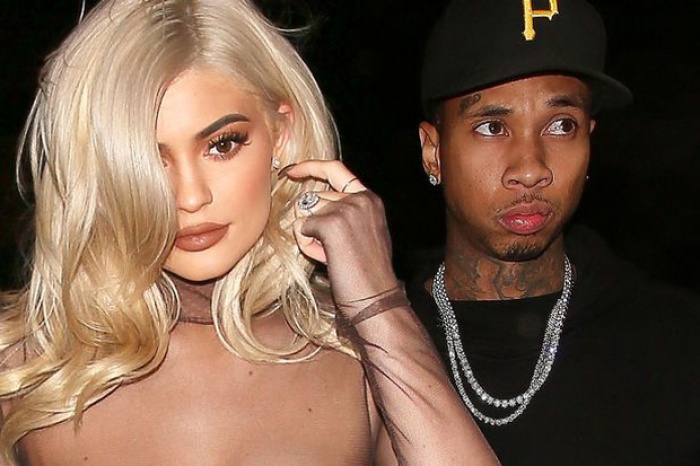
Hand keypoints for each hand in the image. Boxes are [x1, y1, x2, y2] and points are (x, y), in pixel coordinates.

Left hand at [282, 160, 399, 315]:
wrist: (375, 296)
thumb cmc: (366, 272)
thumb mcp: (361, 233)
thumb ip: (341, 213)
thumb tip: (304, 209)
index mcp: (370, 198)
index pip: (336, 169)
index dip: (310, 167)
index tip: (291, 171)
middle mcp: (360, 197)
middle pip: (314, 197)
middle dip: (312, 223)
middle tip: (332, 250)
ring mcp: (347, 208)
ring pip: (305, 213)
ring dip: (310, 236)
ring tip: (332, 256)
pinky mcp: (332, 222)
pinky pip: (301, 228)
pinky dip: (307, 245)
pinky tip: (327, 258)